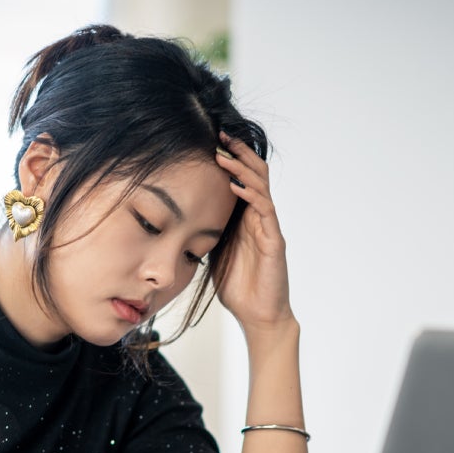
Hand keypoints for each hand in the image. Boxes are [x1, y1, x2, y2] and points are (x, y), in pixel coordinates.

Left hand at [213, 132, 294, 334]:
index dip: (230, 159)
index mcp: (245, 219)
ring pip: (260, 187)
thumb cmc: (238, 287)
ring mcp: (268, 228)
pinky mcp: (275, 241)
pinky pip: (265, 211)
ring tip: (223, 156)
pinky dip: (250, 196)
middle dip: (238, 153)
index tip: (211, 141)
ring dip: (241, 169)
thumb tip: (179, 218)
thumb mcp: (214, 253)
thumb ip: (206, 233)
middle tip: (220, 135)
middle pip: (254, 174)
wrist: (259, 316)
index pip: (241, 178)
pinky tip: (235, 186)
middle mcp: (259, 218)